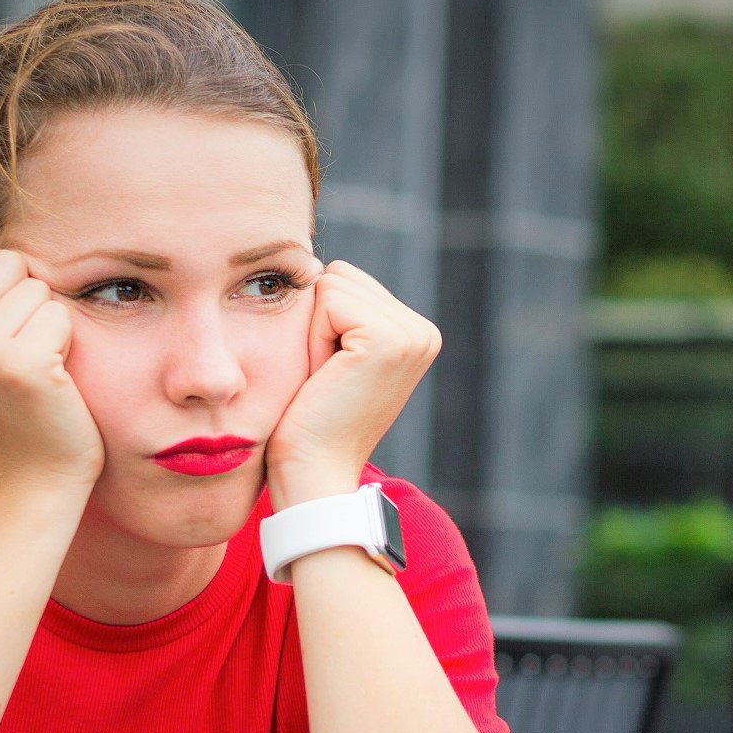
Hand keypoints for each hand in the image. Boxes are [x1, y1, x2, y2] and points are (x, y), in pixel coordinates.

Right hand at [0, 249, 103, 494]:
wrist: (28, 480)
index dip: (4, 305)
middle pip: (10, 267)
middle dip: (26, 307)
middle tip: (20, 361)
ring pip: (37, 290)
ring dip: (48, 328)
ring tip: (34, 373)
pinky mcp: (21, 364)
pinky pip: (60, 315)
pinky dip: (66, 344)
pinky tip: (52, 382)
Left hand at [265, 260, 440, 508]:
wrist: (314, 472)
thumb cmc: (309, 421)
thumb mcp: (332, 354)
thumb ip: (338, 310)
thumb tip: (309, 259)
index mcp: (416, 333)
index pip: (346, 280)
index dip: (321, 323)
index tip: (331, 374)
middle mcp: (424, 331)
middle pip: (339, 275)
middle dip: (318, 322)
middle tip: (326, 377)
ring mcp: (412, 334)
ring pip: (331, 283)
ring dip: (313, 330)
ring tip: (326, 377)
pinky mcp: (388, 338)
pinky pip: (327, 300)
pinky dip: (313, 338)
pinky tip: (325, 376)